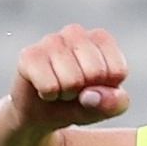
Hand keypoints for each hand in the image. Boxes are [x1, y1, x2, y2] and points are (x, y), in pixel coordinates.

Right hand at [11, 25, 129, 128]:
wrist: (43, 113)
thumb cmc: (82, 103)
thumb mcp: (107, 107)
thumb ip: (114, 103)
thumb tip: (94, 95)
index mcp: (101, 39)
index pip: (117, 71)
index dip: (108, 89)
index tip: (96, 87)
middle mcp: (75, 32)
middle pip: (95, 72)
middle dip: (87, 91)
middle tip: (76, 89)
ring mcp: (50, 40)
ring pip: (72, 80)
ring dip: (67, 93)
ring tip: (61, 87)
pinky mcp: (29, 54)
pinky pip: (49, 86)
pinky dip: (49, 95)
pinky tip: (45, 88)